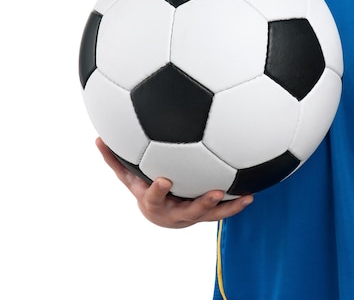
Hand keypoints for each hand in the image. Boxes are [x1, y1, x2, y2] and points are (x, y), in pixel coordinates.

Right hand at [96, 137, 253, 227]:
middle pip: (189, 212)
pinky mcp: (207, 215)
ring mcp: (193, 216)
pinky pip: (224, 212)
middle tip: (214, 192)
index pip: (154, 197)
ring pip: (212, 215)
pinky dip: (237, 205)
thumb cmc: (146, 190)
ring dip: (228, 207)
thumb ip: (115, 160)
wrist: (162, 217)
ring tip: (245, 196)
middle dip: (201, 204)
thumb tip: (98, 138)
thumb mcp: (129, 178)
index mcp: (155, 203)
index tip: (164, 180)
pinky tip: (252, 193)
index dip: (158, 190)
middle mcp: (175, 213)